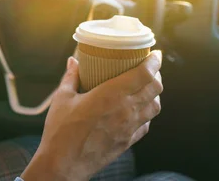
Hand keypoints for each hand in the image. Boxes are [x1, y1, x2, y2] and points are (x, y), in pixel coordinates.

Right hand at [22, 51, 162, 180]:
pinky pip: (146, 124)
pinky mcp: (128, 141)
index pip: (144, 74)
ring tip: (147, 86)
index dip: (154, 61)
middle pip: (155, 88)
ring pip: (155, 106)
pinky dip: (147, 112)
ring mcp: (130, 127)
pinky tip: (138, 109)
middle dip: (156, 74)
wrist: (64, 164)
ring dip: (155, 93)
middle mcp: (126, 110)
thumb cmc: (61, 131)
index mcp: (111, 95)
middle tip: (150, 66)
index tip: (155, 53)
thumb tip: (73, 61)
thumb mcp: (62, 98)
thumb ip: (71, 77)